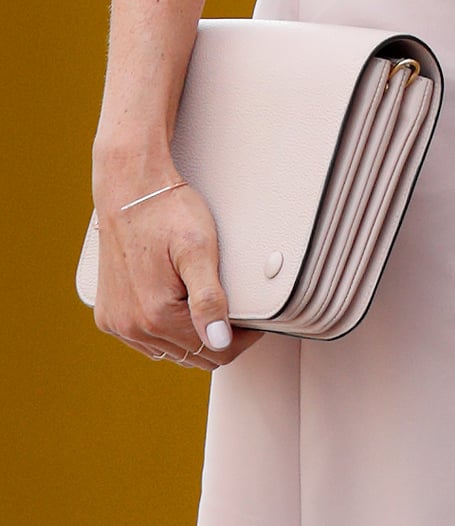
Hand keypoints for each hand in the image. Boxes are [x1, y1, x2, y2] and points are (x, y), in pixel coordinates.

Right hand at [88, 175, 257, 370]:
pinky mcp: (108, 315)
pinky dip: (165, 331)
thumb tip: (220, 341)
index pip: (213, 350)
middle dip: (218, 338)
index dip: (241, 339)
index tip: (255, 322)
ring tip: (209, 306)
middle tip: (237, 312)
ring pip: (167, 351)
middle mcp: (132, 327)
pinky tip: (179, 308)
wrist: (130, 191)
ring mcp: (117, 323)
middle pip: (191, 355)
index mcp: (157, 316)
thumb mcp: (200, 249)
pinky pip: (144, 340)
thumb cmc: (169, 213)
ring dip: (191, 337)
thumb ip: (209, 298)